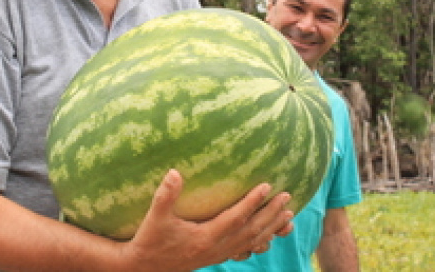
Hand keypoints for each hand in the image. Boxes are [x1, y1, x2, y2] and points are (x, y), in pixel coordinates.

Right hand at [119, 169, 293, 271]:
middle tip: (287, 197)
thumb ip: (166, 196)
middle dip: (270, 214)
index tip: (267, 186)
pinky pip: (245, 250)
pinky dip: (260, 241)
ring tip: (289, 216)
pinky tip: (270, 236)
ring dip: (271, 229)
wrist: (145, 268)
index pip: (235, 218)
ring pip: (252, 242)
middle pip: (251, 231)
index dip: (252, 202)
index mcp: (205, 238)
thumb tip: (174, 172)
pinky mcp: (216, 256)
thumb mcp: (155, 218)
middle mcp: (216, 248)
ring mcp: (218, 254)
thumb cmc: (150, 240)